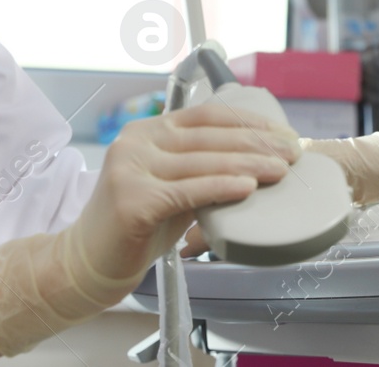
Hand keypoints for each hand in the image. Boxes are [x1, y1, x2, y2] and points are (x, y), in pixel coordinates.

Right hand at [73, 101, 301, 277]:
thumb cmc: (135, 226)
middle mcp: (136, 141)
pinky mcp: (132, 199)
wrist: (87, 262)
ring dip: (248, 164)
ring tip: (279, 170)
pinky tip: (246, 187)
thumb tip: (257, 162)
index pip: (206, 116)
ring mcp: (130, 168)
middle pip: (208, 137)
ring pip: (202, 163)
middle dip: (257, 143)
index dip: (247, 122)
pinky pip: (187, 191)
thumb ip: (200, 170)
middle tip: (292, 153)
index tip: (282, 134)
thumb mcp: (171, 187)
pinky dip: (220, 187)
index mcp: (147, 131)